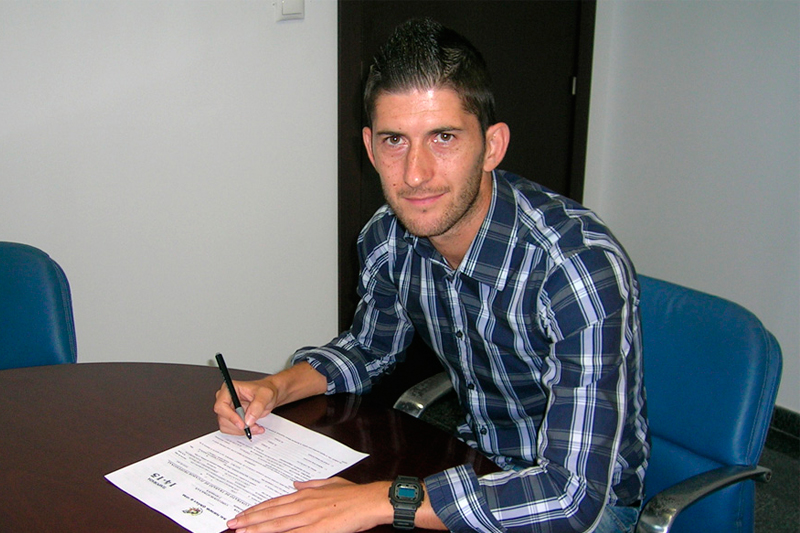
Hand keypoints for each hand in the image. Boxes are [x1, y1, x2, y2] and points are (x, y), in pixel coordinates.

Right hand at [213, 376, 277, 436]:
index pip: (221, 405)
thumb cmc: (265, 391)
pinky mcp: (230, 418)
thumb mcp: (266, 394)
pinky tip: (253, 427)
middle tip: (254, 426)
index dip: (230, 416)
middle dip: (239, 426)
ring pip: (226, 426)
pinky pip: (230, 429)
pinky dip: (241, 432)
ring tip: (256, 427)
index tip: (242, 424)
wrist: (269, 396)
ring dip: (241, 430)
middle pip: (223, 418)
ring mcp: (226, 409)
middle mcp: (225, 399)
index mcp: (230, 389)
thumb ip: (258, 405)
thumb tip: (248, 420)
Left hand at [226, 477, 392, 532]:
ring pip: (277, 524)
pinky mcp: (318, 529)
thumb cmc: (353, 494)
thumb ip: (311, 484)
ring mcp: (309, 517)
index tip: (242, 514)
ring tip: (240, 531)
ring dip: (257, 528)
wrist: (369, 501)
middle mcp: (303, 504)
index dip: (257, 509)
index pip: (274, 503)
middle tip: (232, 523)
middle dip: (249, 519)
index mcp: (305, 495)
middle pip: (271, 513)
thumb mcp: (330, 483)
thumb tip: (296, 483)